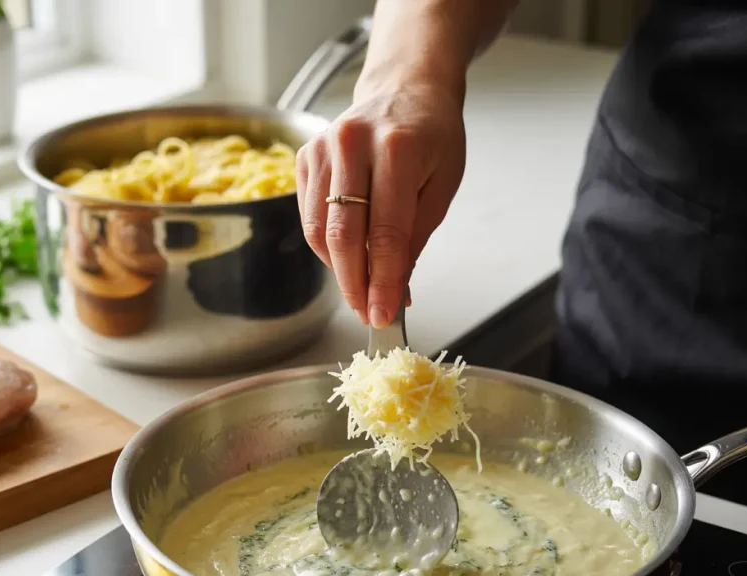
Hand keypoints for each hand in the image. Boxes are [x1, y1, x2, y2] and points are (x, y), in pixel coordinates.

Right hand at [296, 80, 465, 327]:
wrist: (405, 89)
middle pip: (344, 234)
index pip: (386, 232)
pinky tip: (346, 255)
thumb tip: (395, 292)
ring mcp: (322, 148)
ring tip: (360, 288)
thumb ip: (415, 238)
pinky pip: (309, 216)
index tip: (384, 315)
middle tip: (367, 313)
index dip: (383, 281)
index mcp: (398, 149)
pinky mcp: (304, 156)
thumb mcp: (442, 185)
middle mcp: (353, 144)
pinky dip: (326, 245)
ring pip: (319, 230)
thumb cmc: (431, 135)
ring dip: (338, 269)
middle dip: (355, 284)